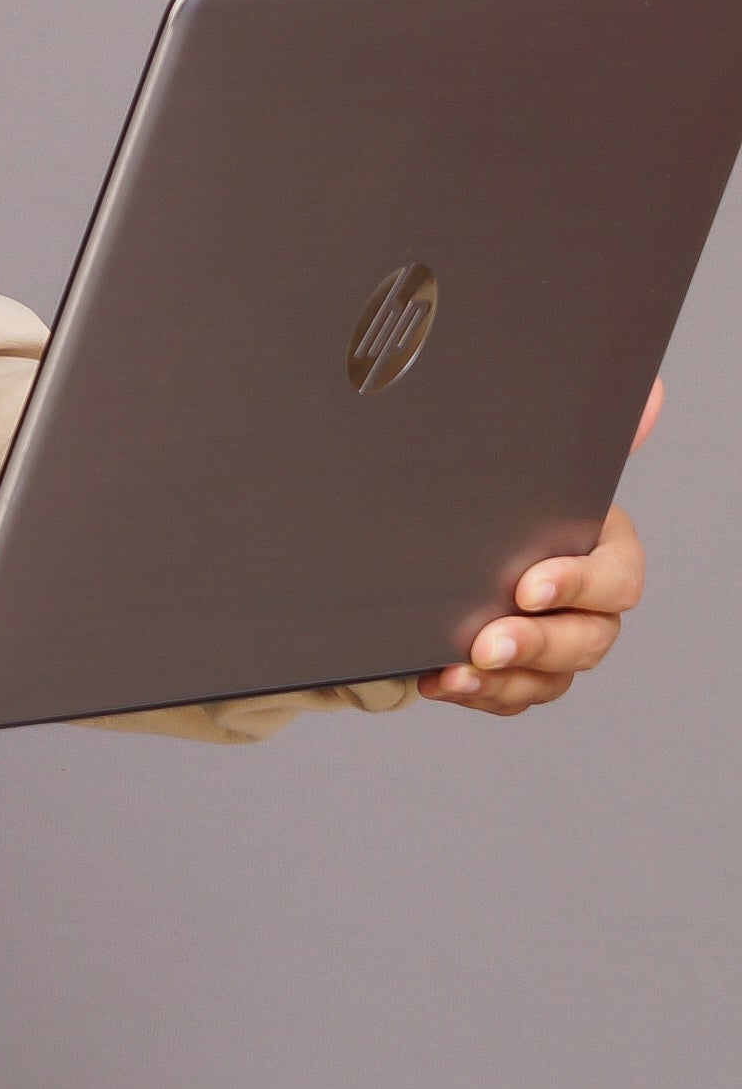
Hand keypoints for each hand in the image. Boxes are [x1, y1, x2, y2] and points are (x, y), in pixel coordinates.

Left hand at [419, 377, 659, 715]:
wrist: (448, 535)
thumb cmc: (507, 495)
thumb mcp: (539, 462)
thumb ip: (593, 434)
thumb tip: (650, 393)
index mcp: (604, 550)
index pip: (618, 578)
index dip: (578, 586)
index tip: (528, 587)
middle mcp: (590, 606)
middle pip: (589, 640)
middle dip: (537, 643)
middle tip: (488, 642)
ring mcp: (557, 646)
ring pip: (551, 677)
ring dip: (504, 679)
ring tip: (456, 671)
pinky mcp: (518, 675)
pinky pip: (509, 696)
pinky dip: (476, 693)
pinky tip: (438, 679)